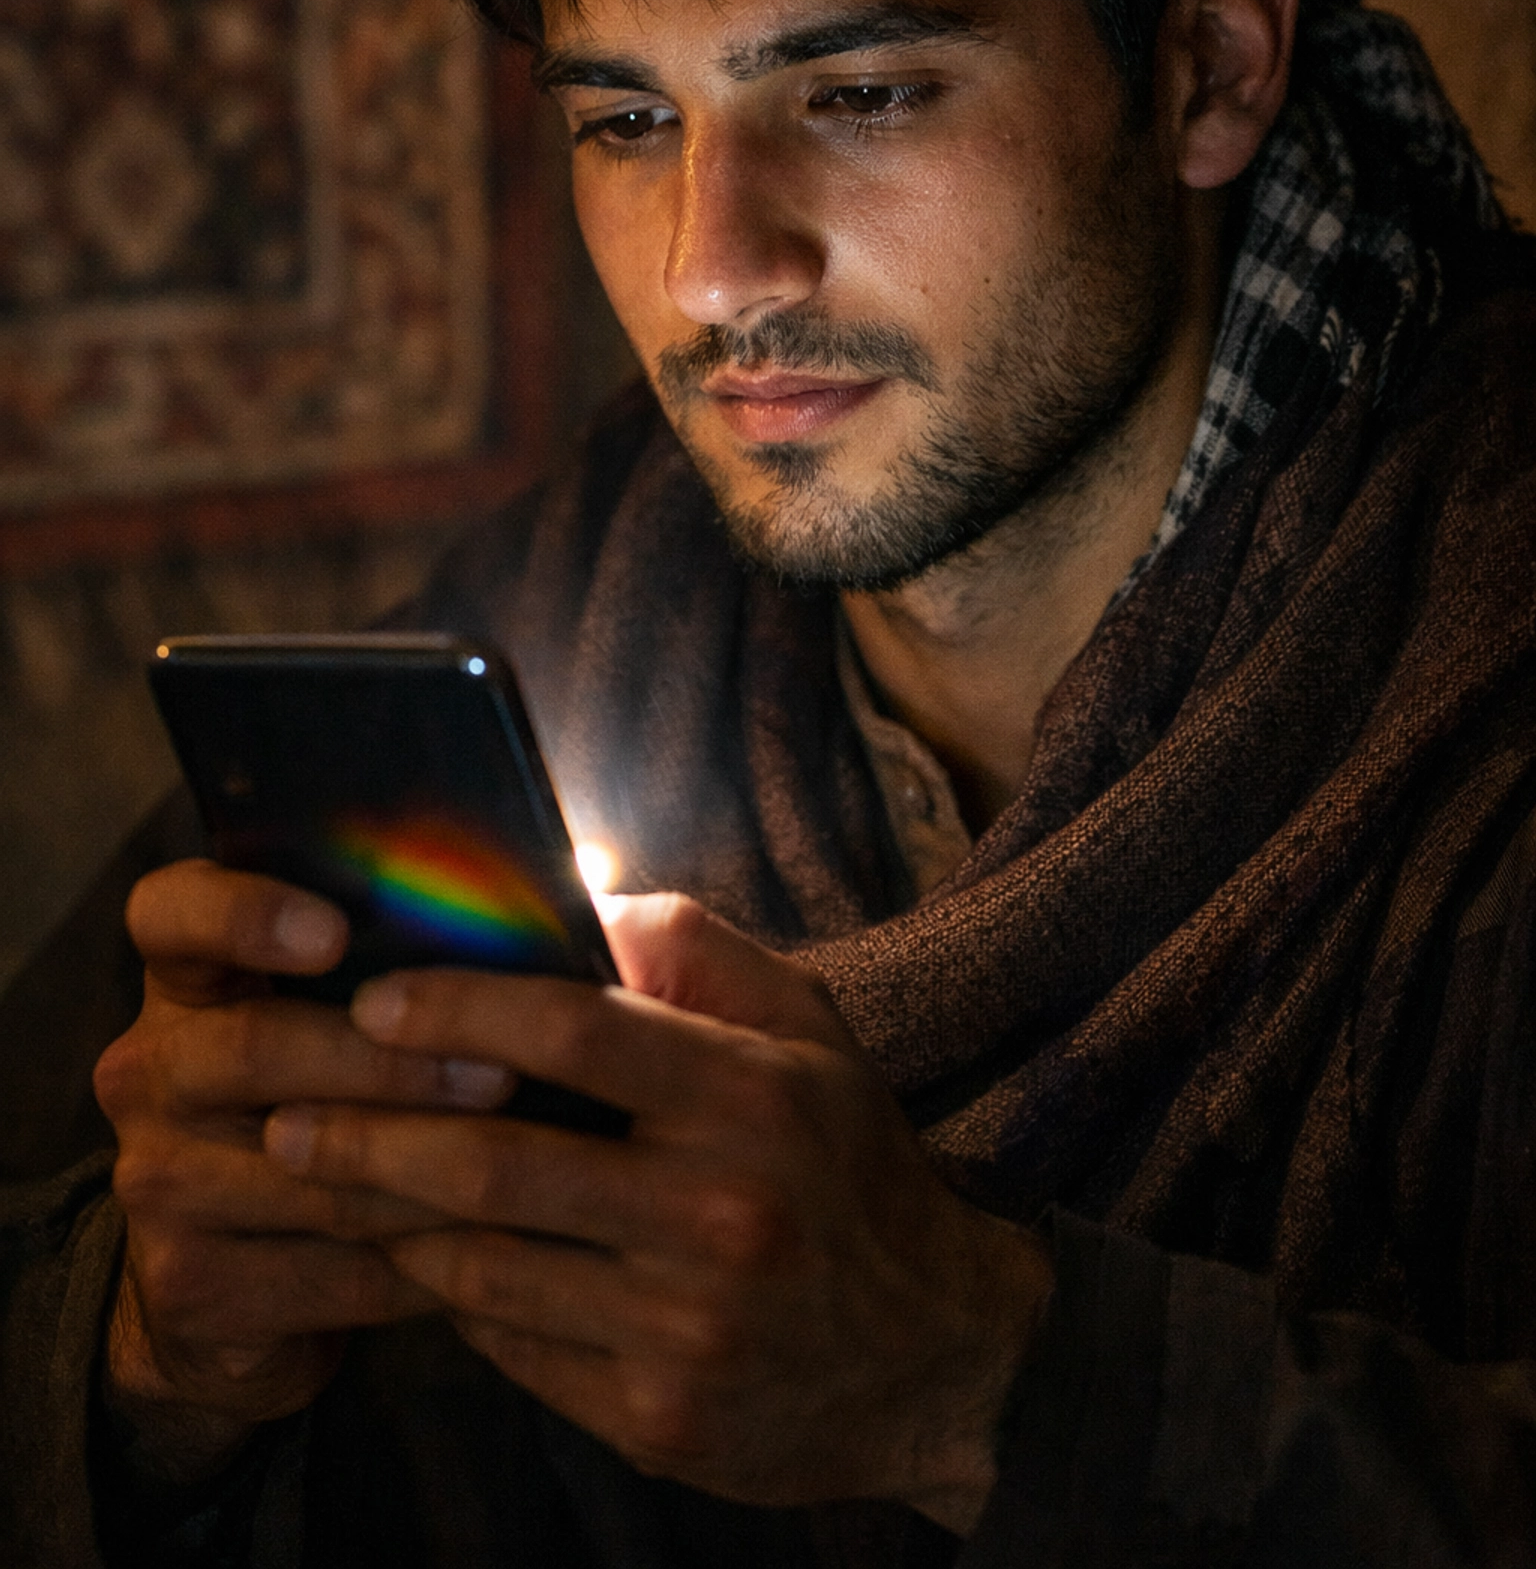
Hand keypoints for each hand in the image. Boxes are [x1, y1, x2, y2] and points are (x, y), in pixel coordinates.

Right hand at [93, 860, 509, 1471]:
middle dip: (387, 1060)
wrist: (248, 1286)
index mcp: (185, 980)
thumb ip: (421, 955)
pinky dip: (420, 1260)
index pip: (170, 913)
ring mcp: (155, 1183)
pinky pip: (324, 1268)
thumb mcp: (351, 1018)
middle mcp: (148, 1071)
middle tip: (497, 1070)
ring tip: (524, 1157)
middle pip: (253, 1046)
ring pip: (304, 1168)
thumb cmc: (339, 1100)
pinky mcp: (186, 1286)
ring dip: (425, 1165)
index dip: (243, 913)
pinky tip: (492, 1244)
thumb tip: (579, 906)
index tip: (335, 932)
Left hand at [263, 894, 1051, 1531]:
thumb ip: (695, 948)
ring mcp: (686, 1325)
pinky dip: (453, 1299)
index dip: (459, 1010)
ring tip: (324, 1181)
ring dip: (390, 1219)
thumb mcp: (807, 1029)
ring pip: (486, 1265)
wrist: (937, 1354)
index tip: (371, 1001)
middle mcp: (720, 1211)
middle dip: (368, 1135)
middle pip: (499, 1163)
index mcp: (752, 1096)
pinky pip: (514, 1347)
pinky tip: (418, 1258)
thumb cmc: (846, 1162)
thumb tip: (582, 886)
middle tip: (283, 1114)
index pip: (576, 1031)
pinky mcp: (658, 1415)